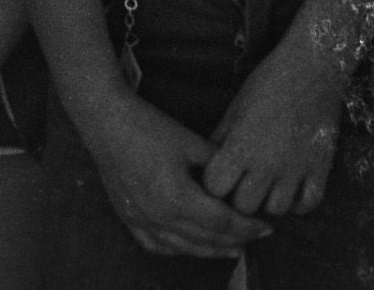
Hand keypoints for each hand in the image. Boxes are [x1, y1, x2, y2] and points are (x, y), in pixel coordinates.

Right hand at [78, 86, 272, 256]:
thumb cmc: (148, 127)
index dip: (248, 227)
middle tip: (256, 238)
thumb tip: (241, 178)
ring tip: (232, 249)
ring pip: (183, 248)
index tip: (267, 227)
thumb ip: (218, 165)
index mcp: (177, 198)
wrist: (106, 122)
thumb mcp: (191, 142)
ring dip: (211, 250)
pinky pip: (157, 245)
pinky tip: (190, 246)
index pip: (222, 223)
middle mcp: (159, 216)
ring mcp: (141, 220)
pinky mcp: (129, 217)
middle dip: (236, 240)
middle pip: (206, 239)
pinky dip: (178, 249)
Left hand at [201, 29, 346, 216]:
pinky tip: (292, 188)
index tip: (219, 173)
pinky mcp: (320, 169)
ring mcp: (296, 170)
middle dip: (239, 195)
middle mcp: (267, 165)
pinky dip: (298, 203)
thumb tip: (206, 163)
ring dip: (268, 200)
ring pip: (275, 210)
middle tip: (243, 181)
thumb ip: (220, 138)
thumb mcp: (235, 108)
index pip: (215, 188)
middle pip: (244, 206)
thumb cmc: (268, 83)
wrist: (312, 68)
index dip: (214, 182)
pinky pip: (308, 204)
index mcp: (241, 147)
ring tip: (267, 184)